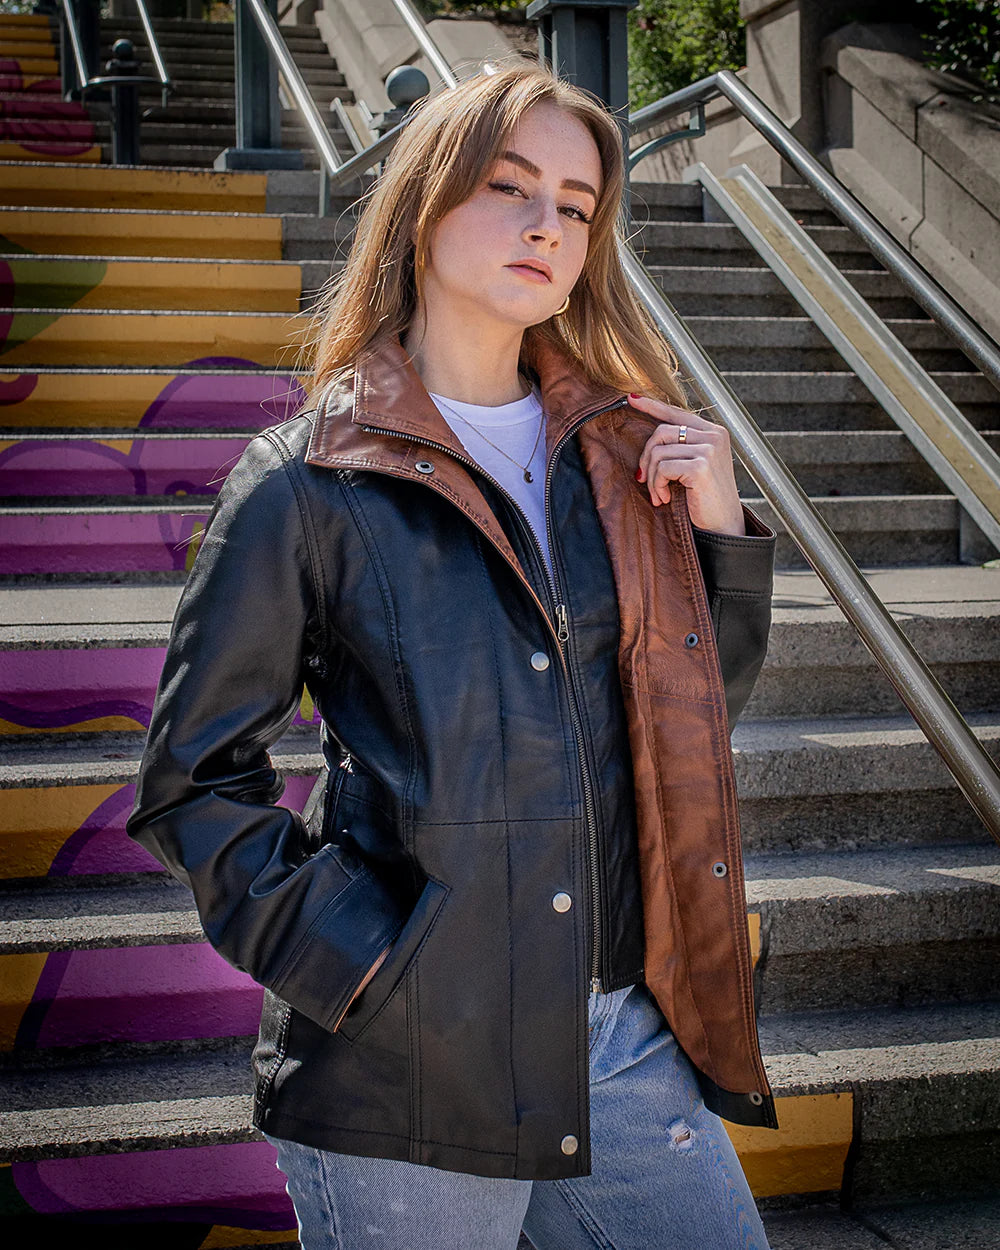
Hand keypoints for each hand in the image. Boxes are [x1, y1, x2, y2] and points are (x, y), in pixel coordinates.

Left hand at [629, 393, 744, 536]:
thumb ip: (680, 447)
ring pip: (658, 452)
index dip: (652, 406)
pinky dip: (657, 485)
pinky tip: (664, 498)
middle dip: (646, 458)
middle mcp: (714, 436)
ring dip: (651, 478)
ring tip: (659, 494)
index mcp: (714, 432)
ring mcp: (709, 449)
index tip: (631, 399)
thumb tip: (651, 435)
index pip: (677, 413)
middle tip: (644, 480)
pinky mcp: (701, 466)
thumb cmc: (706, 498)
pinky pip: (662, 468)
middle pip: (660, 432)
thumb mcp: (696, 465)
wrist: (724, 526)